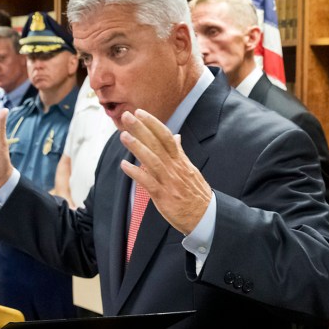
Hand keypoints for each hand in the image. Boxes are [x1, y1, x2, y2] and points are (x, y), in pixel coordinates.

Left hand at [119, 109, 211, 234]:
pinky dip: (136, 173)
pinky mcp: (163, 197)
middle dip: (142, 129)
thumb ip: (180, 152)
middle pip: (157, 144)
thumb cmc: (195, 194)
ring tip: (123, 136)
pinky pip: (148, 183)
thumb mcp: (190, 169)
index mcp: (180, 160)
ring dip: (137, 147)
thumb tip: (177, 136)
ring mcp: (169, 182)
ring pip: (152, 161)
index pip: (166, 136)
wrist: (205, 216)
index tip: (140, 112)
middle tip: (128, 116)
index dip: (153, 124)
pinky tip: (124, 165)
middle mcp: (175, 168)